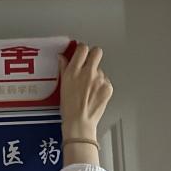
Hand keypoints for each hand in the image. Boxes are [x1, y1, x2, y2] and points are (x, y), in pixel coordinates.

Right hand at [58, 42, 112, 165]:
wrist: (80, 122)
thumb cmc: (69, 108)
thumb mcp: (62, 85)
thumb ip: (64, 68)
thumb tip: (63, 57)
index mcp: (74, 71)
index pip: (82, 48)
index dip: (82, 49)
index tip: (81, 52)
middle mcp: (88, 72)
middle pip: (97, 52)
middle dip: (94, 55)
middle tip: (90, 62)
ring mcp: (99, 79)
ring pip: (101, 69)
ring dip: (96, 75)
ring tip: (89, 88)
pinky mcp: (108, 87)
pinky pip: (106, 80)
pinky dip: (101, 86)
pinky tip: (94, 94)